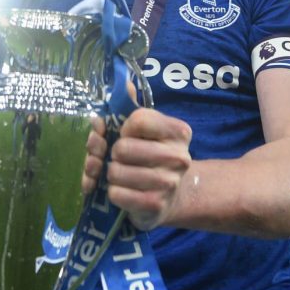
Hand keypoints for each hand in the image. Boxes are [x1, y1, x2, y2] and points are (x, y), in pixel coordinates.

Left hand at [84, 108, 191, 230]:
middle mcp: (179, 157)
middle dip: (112, 153)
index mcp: (178, 132)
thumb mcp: (145, 130)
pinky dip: (112, 193)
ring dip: (110, 174)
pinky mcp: (155, 206)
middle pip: (123, 147)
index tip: (126, 134)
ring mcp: (169, 184)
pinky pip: (116, 194)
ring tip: (118, 175)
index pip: (138, 119)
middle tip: (118, 158)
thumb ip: (132, 107)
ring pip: (116, 172)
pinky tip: (120, 191)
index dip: (123, 127)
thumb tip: (124, 84)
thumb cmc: (151, 157)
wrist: (169, 198)